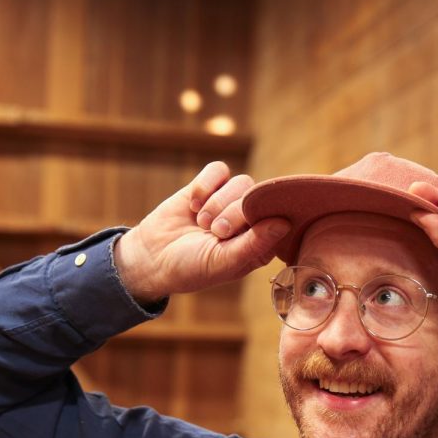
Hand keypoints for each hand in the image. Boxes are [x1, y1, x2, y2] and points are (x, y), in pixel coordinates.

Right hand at [114, 162, 289, 304]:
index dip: (259, 221)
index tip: (233, 234)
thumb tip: (284, 223)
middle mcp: (251, 220)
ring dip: (218, 202)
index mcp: (262, 243)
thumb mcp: (223, 262)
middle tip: (215, 232)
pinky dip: (205, 186)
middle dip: (233, 214)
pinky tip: (193, 205)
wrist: (152, 258)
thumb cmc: (192, 267)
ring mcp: (231, 200)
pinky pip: (218, 169)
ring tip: (201, 222)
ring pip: (241, 182)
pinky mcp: (210, 186)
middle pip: (258, 196)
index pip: (279, 218)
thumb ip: (254, 244)